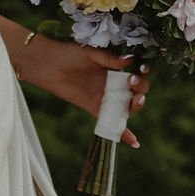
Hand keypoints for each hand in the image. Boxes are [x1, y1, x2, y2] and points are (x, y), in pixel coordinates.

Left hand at [20, 37, 150, 147]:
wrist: (50, 66)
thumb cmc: (71, 54)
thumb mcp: (91, 52)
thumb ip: (109, 58)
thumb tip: (129, 59)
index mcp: (118, 67)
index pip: (139, 71)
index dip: (144, 71)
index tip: (141, 69)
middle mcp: (116, 83)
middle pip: (139, 89)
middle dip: (141, 88)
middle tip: (131, 82)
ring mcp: (108, 97)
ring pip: (130, 105)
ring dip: (137, 104)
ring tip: (135, 101)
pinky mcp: (97, 109)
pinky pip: (113, 122)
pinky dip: (124, 133)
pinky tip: (134, 142)